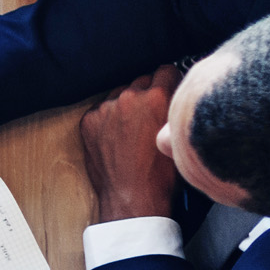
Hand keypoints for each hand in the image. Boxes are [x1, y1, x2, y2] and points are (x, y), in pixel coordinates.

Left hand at [79, 67, 180, 223]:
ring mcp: (106, 109)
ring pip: (120, 94)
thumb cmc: (163, 174)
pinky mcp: (89, 121)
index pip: (166, 70)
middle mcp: (130, 97)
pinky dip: (107, 119)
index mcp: (158, 97)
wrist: (132, 198)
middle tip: (149, 116)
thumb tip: (177, 93)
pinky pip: (101, 110)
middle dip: (147, 94)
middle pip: (142, 81)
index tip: (167, 90)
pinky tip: (114, 138)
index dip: (169, 82)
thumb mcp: (180, 134)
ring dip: (126, 105)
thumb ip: (176, 108)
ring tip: (131, 130)